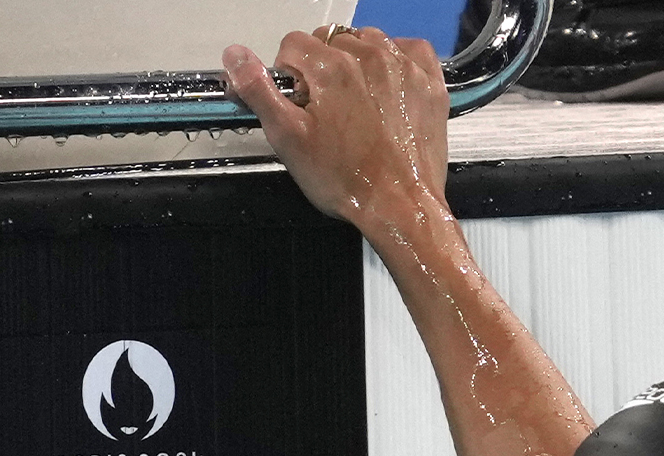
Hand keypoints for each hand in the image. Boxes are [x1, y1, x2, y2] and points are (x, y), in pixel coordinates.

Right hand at [222, 27, 449, 226]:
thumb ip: (258, 90)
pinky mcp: (428, 82)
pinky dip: (396, 60)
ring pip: (367, 41)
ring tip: (357, 104)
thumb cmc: (344, 179)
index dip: (289, 75)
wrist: (399, 205)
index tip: (299, 103)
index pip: (292, 45)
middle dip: (322, 69)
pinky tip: (387, 89)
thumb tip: (234, 55)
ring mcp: (403, 66)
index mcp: (329, 67)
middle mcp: (369, 56)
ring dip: (357, 63)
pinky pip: (408, 49)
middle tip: (327, 112)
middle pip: (330, 42)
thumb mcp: (287, 138)